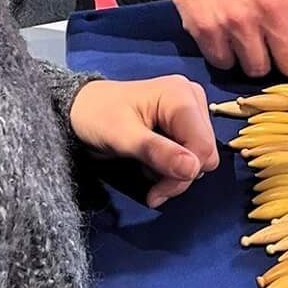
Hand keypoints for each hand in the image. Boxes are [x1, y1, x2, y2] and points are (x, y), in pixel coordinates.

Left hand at [67, 77, 217, 207]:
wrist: (82, 109)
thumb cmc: (97, 117)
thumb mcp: (122, 137)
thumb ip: (157, 151)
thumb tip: (193, 169)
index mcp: (181, 95)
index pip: (203, 146)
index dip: (185, 173)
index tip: (156, 192)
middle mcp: (192, 98)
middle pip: (205, 153)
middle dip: (179, 175)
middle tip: (152, 186)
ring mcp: (191, 110)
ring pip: (201, 156)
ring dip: (175, 173)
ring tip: (147, 169)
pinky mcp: (185, 122)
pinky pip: (192, 153)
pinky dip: (173, 166)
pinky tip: (152, 163)